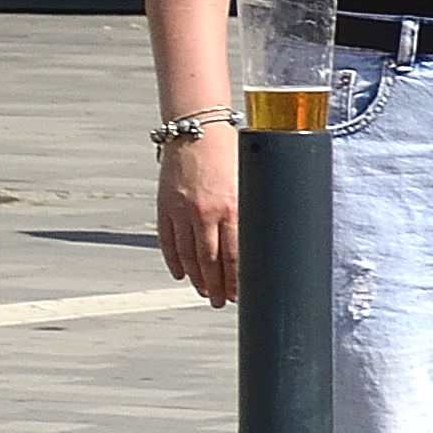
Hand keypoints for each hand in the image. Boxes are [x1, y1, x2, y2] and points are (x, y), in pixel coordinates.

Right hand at [159, 129, 238, 306]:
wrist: (197, 130)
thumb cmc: (233, 152)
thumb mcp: (251, 181)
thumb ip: (254, 209)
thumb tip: (268, 240)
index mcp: (234, 207)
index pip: (237, 256)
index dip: (239, 281)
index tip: (244, 296)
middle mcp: (206, 213)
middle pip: (212, 262)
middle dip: (219, 287)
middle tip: (223, 303)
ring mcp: (182, 211)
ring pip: (189, 256)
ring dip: (197, 279)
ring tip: (205, 292)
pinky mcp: (165, 206)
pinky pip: (168, 242)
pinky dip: (174, 261)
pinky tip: (181, 273)